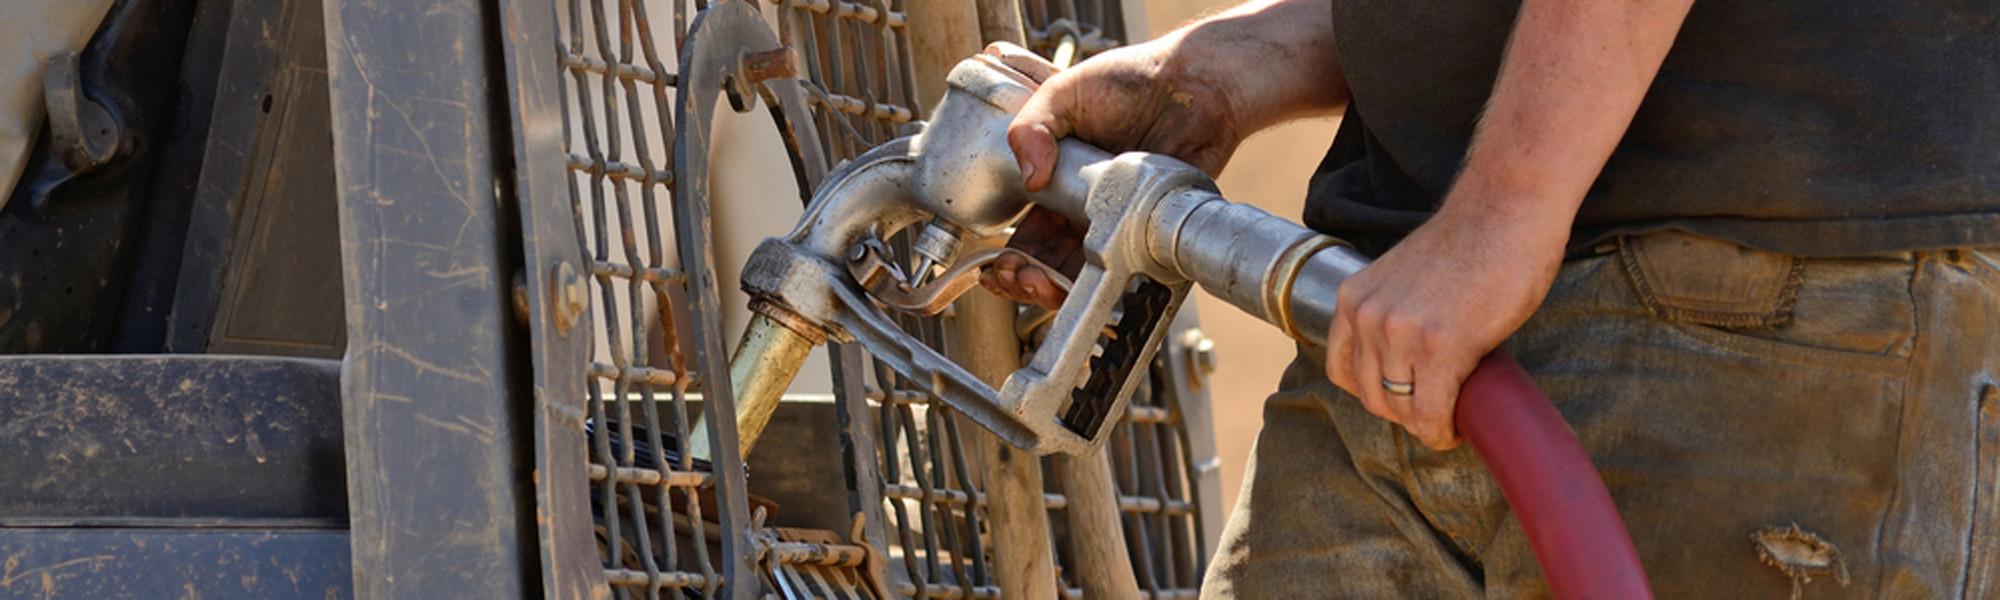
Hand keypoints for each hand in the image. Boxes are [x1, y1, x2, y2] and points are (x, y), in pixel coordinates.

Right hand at [982, 37, 1249, 306]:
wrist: (1194, 83)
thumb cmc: (1133, 80)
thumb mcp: (1064, 92)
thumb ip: (1032, 127)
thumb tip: (1029, 179)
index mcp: (1059, 180)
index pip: (1027, 229)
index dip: (1009, 254)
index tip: (996, 264)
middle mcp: (1087, 207)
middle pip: (1048, 260)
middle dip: (1024, 278)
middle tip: (1016, 276)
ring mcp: (1119, 221)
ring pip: (1082, 273)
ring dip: (1054, 288)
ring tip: (1039, 282)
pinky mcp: (1151, 229)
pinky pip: (1126, 268)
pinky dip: (1103, 285)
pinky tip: (1082, 281)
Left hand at [1324, 205, 1565, 449]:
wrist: (1505, 211)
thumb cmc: (1469, 241)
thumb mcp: (1403, 277)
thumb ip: (1392, 311)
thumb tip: (1403, 358)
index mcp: (1353, 298)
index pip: (1342, 370)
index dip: (1371, 392)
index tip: (1399, 397)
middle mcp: (1368, 317)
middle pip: (1371, 395)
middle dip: (1401, 412)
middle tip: (1432, 412)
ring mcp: (1401, 334)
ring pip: (1401, 408)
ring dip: (1425, 424)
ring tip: (1447, 421)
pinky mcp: (1441, 348)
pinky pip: (1432, 412)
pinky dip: (1441, 431)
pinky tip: (1454, 430)